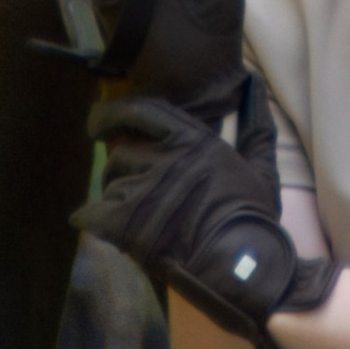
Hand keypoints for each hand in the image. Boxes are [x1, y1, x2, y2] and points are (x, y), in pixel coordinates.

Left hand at [77, 89, 337, 348]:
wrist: (241, 265)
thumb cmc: (252, 217)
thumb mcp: (260, 167)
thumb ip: (255, 126)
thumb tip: (256, 84)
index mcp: (192, 140)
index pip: (141, 111)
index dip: (112, 114)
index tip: (98, 124)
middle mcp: (164, 158)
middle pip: (121, 152)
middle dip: (120, 168)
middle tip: (128, 187)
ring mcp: (144, 189)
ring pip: (110, 182)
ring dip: (113, 195)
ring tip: (127, 213)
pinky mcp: (127, 223)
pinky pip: (92, 212)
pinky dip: (89, 217)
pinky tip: (89, 221)